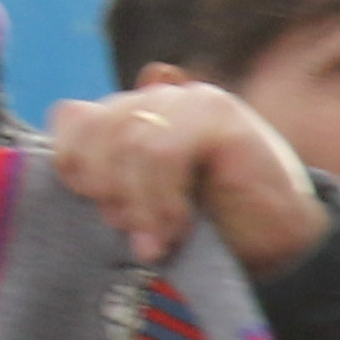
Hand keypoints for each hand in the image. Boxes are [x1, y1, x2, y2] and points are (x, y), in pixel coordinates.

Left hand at [50, 68, 332, 274]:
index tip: (94, 203)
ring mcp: (192, 100)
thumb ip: (100, 177)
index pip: (71, 116)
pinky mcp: (221, 113)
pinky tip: (178, 227)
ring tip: (155, 238)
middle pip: (95, 130)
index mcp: (130, 114)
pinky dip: (161, 199)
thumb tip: (66, 164)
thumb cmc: (196, 225)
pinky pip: (161, 152)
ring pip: (128, 142)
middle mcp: (158, 97)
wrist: (273, 242)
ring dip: (136, 201)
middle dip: (104, 188)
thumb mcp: (130, 203)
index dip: (71, 162)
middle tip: (129, 229)